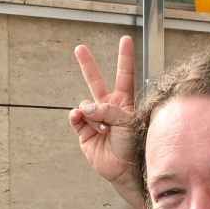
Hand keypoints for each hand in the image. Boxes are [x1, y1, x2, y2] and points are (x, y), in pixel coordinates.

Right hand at [68, 36, 145, 208]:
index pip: (124, 74)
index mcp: (124, 101)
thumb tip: (84, 108)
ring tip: (104, 128)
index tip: (125, 40)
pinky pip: (76, 117)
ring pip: (85, 104)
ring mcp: (94, 118)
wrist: (125, 168)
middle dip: (87, 64)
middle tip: (79, 48)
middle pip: (96, 80)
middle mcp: (108, 107)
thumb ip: (107, 109)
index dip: (125, 57)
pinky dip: (78, 117)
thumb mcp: (127, 121)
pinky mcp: (83, 131)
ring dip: (92, 114)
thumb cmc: (133, 144)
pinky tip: (83, 119)